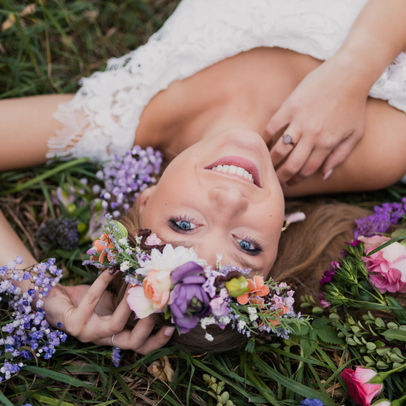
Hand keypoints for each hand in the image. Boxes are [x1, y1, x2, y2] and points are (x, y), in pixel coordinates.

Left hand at [43, 270, 173, 353]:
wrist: (52, 298)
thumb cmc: (85, 299)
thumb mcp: (111, 301)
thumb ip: (128, 300)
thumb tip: (154, 283)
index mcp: (114, 335)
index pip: (140, 346)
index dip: (157, 340)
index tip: (172, 326)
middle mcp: (102, 339)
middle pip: (132, 343)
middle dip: (148, 324)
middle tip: (156, 303)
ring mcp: (87, 334)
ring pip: (116, 325)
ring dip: (129, 303)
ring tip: (135, 283)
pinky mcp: (73, 324)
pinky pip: (93, 300)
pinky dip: (104, 282)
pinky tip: (111, 270)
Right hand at [265, 58, 368, 183]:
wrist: (349, 74)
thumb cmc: (354, 105)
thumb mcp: (355, 134)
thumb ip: (340, 156)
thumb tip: (325, 175)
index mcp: (328, 143)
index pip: (307, 170)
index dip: (297, 179)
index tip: (290, 183)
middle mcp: (313, 135)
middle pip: (292, 164)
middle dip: (282, 176)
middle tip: (275, 180)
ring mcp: (299, 121)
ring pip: (280, 149)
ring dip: (272, 161)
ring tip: (267, 166)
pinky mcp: (289, 107)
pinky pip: (272, 127)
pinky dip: (265, 138)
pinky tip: (262, 144)